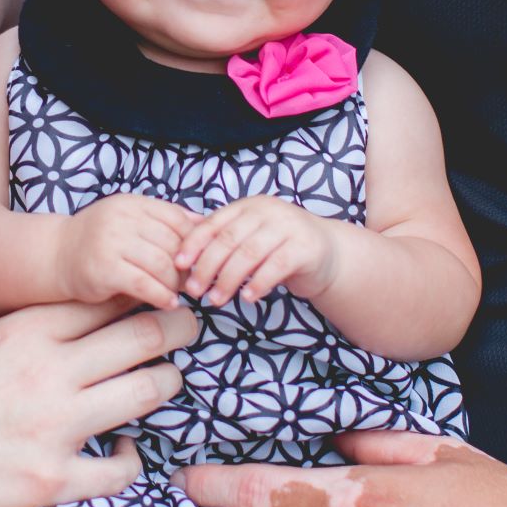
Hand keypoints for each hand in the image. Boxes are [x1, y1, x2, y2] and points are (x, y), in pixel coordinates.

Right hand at [0, 299, 196, 506]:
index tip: (162, 294)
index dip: (142, 294)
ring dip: (166, 384)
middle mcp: (45, 372)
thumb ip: (27, 336)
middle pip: (139, 338)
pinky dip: (132, 460)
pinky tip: (128, 453)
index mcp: (23, 334)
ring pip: (145, 392)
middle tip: (193, 327)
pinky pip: (120, 469)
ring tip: (170, 381)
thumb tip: (73, 329)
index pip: (104, 301)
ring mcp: (51, 427)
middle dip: (176, 328)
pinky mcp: (50, 480)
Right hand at [56, 194, 200, 309]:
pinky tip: (168, 303)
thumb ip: (162, 220)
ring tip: (177, 292)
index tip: (198, 259)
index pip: (177, 219)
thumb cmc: (100, 240)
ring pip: (162, 265)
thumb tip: (206, 224)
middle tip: (190, 281)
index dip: (193, 241)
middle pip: (173, 243)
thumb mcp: (129, 218)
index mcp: (132, 203)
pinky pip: (145, 284)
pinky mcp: (105, 270)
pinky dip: (161, 296)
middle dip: (186, 266)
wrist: (57, 254)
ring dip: (175, 283)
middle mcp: (122, 219)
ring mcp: (112, 243)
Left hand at [176, 195, 340, 305]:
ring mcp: (289, 226)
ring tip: (216, 300)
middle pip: (229, 239)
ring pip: (250, 253)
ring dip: (229, 279)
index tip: (179, 265)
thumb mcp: (250, 238)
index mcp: (249, 206)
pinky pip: (276, 266)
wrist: (328, 252)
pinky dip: (258, 283)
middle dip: (207, 266)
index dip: (194, 244)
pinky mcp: (306, 246)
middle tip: (195, 291)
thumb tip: (180, 254)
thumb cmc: (279, 248)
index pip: (214, 223)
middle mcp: (268, 210)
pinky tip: (247, 298)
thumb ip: (222, 241)